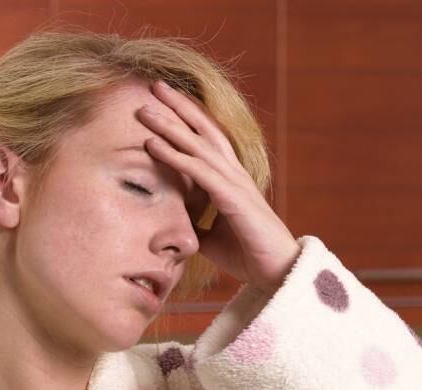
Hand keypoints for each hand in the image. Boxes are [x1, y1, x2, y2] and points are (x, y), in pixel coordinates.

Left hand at [136, 79, 300, 291]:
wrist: (277, 274)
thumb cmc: (248, 255)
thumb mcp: (212, 237)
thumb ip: (195, 222)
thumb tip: (171, 220)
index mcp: (231, 180)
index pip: (207, 140)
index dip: (187, 119)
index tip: (164, 102)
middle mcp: (234, 174)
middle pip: (204, 130)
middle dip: (179, 106)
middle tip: (154, 85)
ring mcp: (235, 183)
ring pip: (198, 145)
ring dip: (169, 125)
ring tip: (144, 110)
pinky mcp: (233, 198)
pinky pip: (198, 171)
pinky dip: (174, 155)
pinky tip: (152, 145)